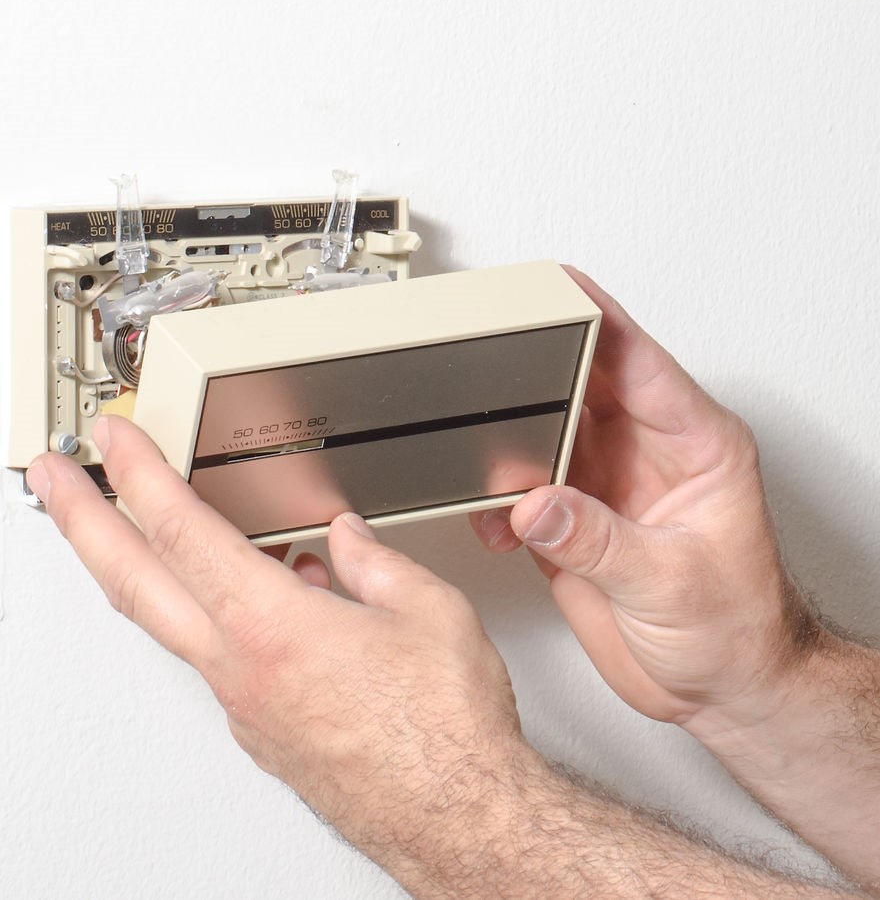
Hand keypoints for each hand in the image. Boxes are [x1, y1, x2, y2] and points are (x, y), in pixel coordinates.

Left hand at [28, 417, 546, 868]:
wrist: (453, 812)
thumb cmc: (445, 725)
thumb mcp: (429, 607)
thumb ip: (377, 561)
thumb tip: (349, 537)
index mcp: (273, 625)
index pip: (183, 531)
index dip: (140, 474)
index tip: (115, 438)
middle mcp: (241, 670)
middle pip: (135, 583)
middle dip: (84, 520)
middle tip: (53, 476)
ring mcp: (245, 707)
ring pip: (176, 621)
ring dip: (150, 566)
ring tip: (162, 524)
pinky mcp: (264, 732)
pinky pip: (226, 655)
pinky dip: (225, 611)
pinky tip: (270, 592)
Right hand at [472, 269, 818, 739]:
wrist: (729, 692)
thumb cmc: (739, 629)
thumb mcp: (673, 583)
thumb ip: (600, 542)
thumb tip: (538, 503)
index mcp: (699, 443)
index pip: (643, 363)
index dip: (601, 319)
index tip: (562, 284)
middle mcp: (654, 454)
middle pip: (588, 386)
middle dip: (539, 367)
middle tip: (491, 350)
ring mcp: (615, 487)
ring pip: (551, 434)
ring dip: (512, 439)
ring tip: (475, 444)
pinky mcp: (582, 526)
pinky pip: (530, 491)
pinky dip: (503, 498)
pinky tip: (491, 514)